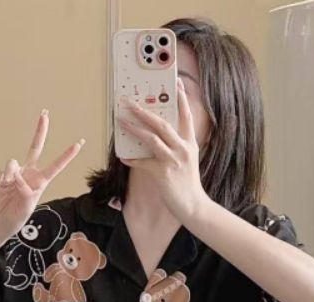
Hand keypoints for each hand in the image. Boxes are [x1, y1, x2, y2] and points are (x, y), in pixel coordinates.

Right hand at [0, 111, 84, 243]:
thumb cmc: (13, 221)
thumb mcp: (25, 210)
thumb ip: (26, 193)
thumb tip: (19, 176)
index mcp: (39, 183)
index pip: (55, 167)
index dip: (66, 155)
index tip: (79, 143)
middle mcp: (27, 174)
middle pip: (35, 148)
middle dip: (40, 131)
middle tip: (45, 114)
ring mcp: (12, 174)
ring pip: (13, 163)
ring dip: (11, 175)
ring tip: (8, 187)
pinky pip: (1, 172)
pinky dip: (0, 181)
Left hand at [118, 79, 209, 222]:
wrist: (193, 206)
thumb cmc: (188, 184)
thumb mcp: (188, 161)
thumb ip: (177, 147)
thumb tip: (157, 136)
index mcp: (190, 144)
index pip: (187, 116)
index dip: (182, 98)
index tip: (176, 82)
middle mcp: (182, 149)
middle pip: (162, 123)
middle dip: (144, 110)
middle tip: (130, 102)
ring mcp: (173, 161)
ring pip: (151, 138)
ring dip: (133, 128)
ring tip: (120, 120)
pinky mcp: (162, 174)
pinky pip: (142, 162)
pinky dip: (132, 159)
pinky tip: (124, 156)